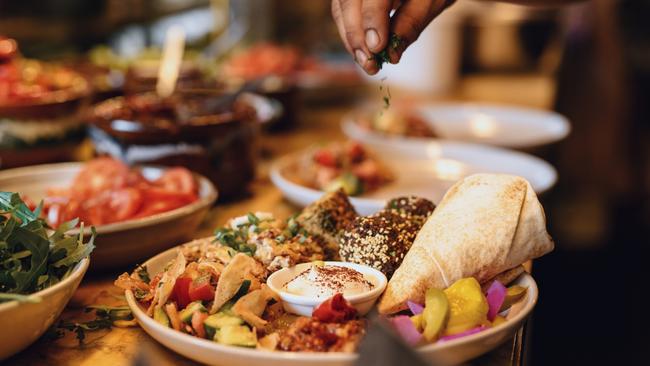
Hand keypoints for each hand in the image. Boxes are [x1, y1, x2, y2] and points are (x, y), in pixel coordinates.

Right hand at [332, 0, 454, 74]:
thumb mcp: (432, 1)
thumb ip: (412, 22)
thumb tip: (391, 55)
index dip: (372, 19)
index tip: (377, 47)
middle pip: (348, 1)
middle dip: (356, 35)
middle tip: (369, 63)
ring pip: (341, 8)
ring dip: (351, 39)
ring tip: (366, 63)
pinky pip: (342, 11)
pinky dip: (351, 34)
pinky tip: (363, 52)